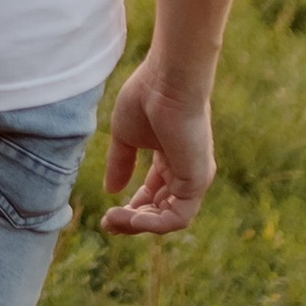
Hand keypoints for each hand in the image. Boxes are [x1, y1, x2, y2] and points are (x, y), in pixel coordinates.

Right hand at [101, 56, 215, 235]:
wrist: (167, 81)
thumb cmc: (146, 98)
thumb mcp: (125, 136)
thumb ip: (120, 164)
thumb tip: (110, 190)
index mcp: (170, 158)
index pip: (154, 194)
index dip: (132, 208)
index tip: (107, 215)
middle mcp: (186, 171)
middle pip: (161, 210)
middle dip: (132, 221)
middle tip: (107, 223)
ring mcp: (194, 178)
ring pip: (168, 218)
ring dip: (138, 225)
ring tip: (113, 219)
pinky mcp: (197, 182)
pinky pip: (176, 218)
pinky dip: (152, 223)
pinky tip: (128, 216)